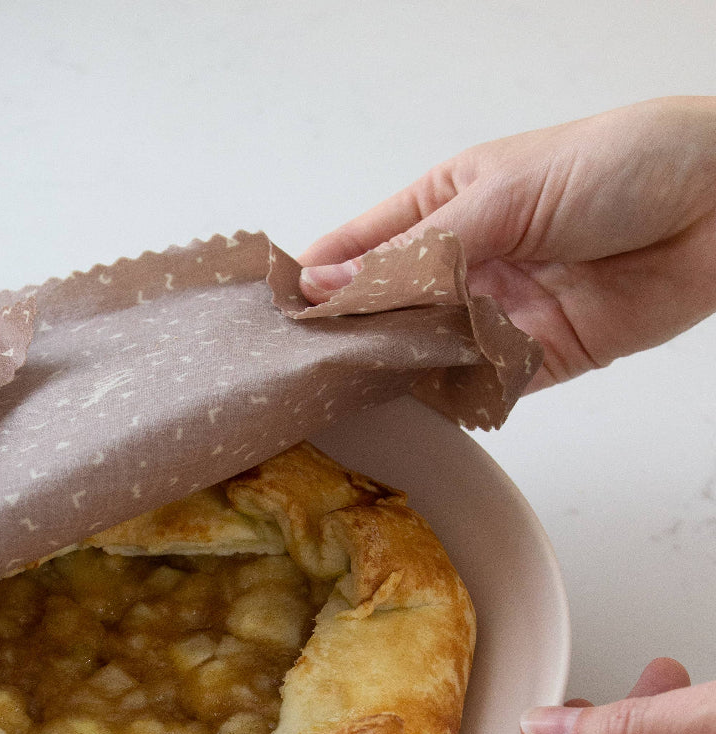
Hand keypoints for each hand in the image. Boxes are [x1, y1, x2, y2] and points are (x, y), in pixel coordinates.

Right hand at [299, 97, 715, 390]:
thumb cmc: (618, 165)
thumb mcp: (500, 195)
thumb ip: (415, 252)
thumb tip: (323, 283)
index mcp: (443, 207)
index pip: (358, 248)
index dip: (314, 280)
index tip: (271, 318)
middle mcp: (462, 265)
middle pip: (384, 311)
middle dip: (347, 338)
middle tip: (299, 372)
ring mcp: (495, 315)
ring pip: (424, 355)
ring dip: (394, 373)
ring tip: (344, 397)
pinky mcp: (533, 360)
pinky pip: (479, 387)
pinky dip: (452, 399)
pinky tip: (414, 412)